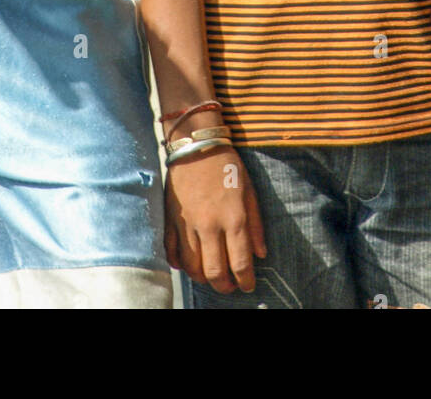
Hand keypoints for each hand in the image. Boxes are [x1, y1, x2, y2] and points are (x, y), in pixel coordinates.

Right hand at [165, 146, 265, 293]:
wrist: (196, 145)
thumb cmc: (227, 166)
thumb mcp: (249, 190)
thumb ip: (256, 224)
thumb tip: (260, 254)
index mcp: (233, 218)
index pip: (240, 263)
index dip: (245, 280)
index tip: (248, 285)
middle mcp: (209, 225)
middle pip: (214, 271)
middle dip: (224, 286)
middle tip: (229, 286)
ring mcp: (187, 224)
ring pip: (192, 267)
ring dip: (202, 277)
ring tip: (211, 275)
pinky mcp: (170, 219)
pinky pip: (172, 252)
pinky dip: (179, 264)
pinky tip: (188, 265)